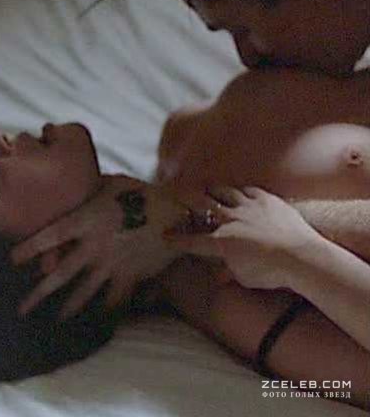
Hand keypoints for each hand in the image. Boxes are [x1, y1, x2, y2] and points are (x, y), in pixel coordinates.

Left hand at [11, 175, 177, 318]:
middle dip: (39, 294)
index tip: (12, 260)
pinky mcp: (130, 275)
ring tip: (55, 320)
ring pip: (84, 291)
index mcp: (85, 221)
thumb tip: (73, 184)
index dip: (29, 248)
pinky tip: (98, 317)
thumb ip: (88, 189)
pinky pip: (114, 297)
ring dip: (68, 307)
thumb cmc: (141, 193)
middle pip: (60, 274)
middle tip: (21, 309)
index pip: (49, 236)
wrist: (177, 213)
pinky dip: (107, 308)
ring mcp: (111, 264)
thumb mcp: (111, 184)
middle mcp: (93, 246)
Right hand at [163, 186, 320, 289]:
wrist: (301, 256)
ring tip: (208, 188)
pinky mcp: (267, 200)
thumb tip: (220, 274)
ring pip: (225, 192)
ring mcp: (249, 206)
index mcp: (221, 241)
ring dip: (214, 190)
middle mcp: (230, 219)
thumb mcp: (244, 277)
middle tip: (178, 192)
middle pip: (202, 204)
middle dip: (187, 198)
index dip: (176, 239)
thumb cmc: (271, 272)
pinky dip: (241, 191)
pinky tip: (240, 191)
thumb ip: (229, 271)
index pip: (192, 241)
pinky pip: (249, 190)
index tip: (164, 236)